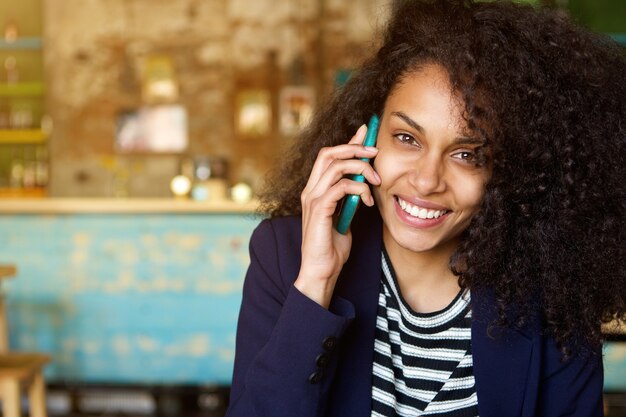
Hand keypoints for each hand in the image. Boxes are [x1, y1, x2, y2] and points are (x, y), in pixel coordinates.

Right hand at [295, 124, 380, 307]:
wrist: (321, 271)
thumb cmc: (333, 248)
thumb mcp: (345, 216)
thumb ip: (349, 198)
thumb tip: (363, 183)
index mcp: (315, 190)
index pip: (329, 156)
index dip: (348, 142)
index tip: (367, 133)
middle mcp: (310, 190)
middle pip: (329, 153)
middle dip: (355, 147)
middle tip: (375, 152)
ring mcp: (312, 199)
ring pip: (336, 166)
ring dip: (361, 168)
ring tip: (376, 181)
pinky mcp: (319, 210)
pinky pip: (340, 187)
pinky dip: (358, 189)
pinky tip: (367, 201)